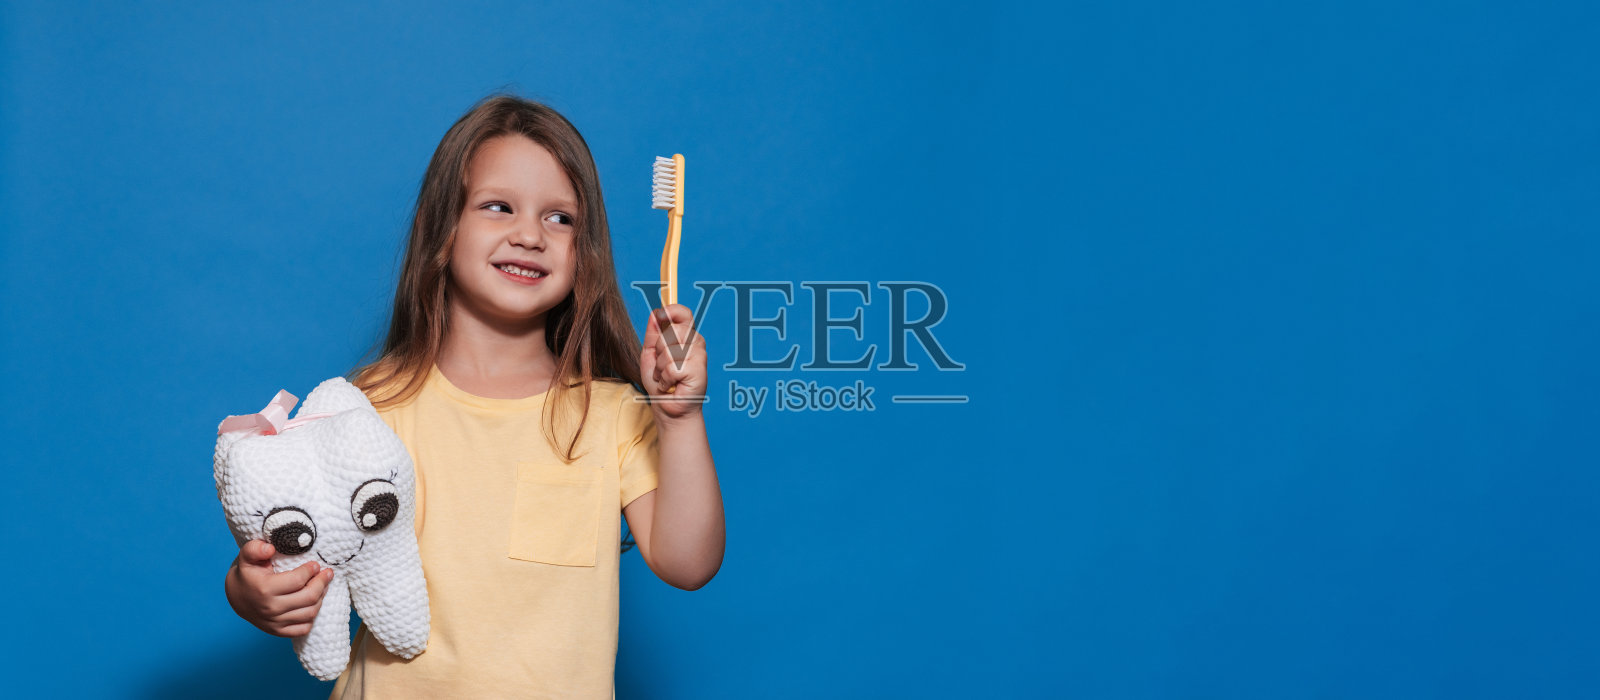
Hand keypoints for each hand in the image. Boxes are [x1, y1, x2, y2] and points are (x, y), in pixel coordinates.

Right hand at [224, 539, 335, 637]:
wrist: (236, 596)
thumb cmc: (247, 573)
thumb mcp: (247, 556)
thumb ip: (256, 548)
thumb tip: (270, 548)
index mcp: (264, 589)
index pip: (298, 580)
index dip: (311, 571)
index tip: (316, 564)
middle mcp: (270, 608)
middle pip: (309, 597)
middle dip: (322, 583)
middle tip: (328, 573)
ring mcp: (274, 622)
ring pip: (310, 612)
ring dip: (321, 597)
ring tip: (323, 585)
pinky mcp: (278, 631)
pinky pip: (304, 629)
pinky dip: (313, 616)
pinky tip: (314, 603)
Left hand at [640, 304, 707, 420]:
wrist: (668, 408)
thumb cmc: (661, 382)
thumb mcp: (651, 355)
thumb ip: (653, 335)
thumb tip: (654, 313)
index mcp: (686, 336)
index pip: (684, 313)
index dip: (671, 310)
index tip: (659, 315)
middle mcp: (696, 343)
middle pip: (672, 331)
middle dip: (659, 350)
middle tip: (662, 366)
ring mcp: (699, 356)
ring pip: (669, 352)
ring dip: (660, 369)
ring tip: (667, 378)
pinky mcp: (698, 370)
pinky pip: (672, 368)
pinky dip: (665, 380)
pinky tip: (671, 385)